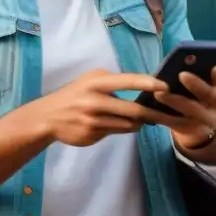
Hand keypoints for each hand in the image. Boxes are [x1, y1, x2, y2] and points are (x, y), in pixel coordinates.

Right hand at [39, 69, 170, 147]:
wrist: (49, 117)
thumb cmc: (75, 94)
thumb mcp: (90, 81)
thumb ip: (112, 83)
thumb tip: (143, 88)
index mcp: (95, 82)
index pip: (127, 81)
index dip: (148, 84)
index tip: (166, 87)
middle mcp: (95, 100)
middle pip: (133, 109)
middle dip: (152, 113)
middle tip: (166, 113)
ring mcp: (94, 119)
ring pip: (129, 124)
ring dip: (140, 123)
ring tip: (143, 119)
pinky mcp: (94, 134)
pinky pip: (119, 131)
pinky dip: (126, 128)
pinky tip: (123, 123)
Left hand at [152, 66, 215, 148]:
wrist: (200, 129)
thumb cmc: (196, 99)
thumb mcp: (201, 91)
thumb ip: (195, 77)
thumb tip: (183, 60)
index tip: (214, 67)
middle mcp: (215, 107)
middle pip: (207, 94)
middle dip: (196, 84)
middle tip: (182, 74)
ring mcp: (203, 121)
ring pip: (189, 109)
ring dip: (173, 101)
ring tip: (158, 93)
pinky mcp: (187, 130)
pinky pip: (172, 122)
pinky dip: (158, 115)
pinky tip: (146, 108)